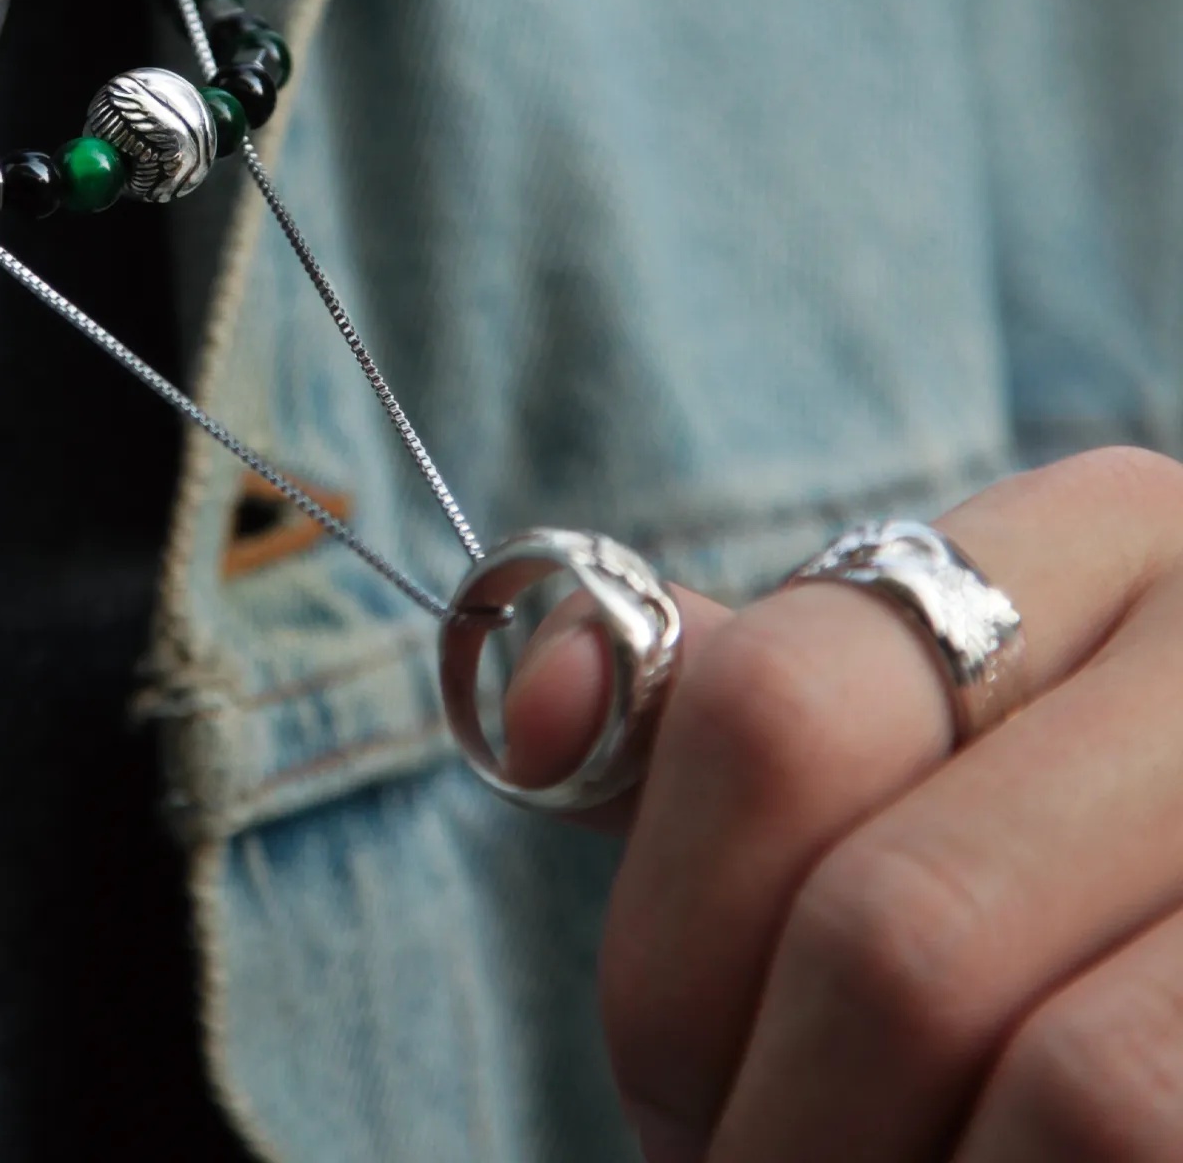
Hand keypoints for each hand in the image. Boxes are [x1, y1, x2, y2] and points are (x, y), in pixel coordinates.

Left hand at [502, 447, 1182, 1161]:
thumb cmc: (1109, 851)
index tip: (654, 1081)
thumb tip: (525, 698)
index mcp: (1110, 542)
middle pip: (900, 931)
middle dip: (764, 1125)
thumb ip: (750, 717)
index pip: (778, 715)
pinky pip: (1154, 1142)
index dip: (667, 948)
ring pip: (1072, 1088)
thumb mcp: (959, 732)